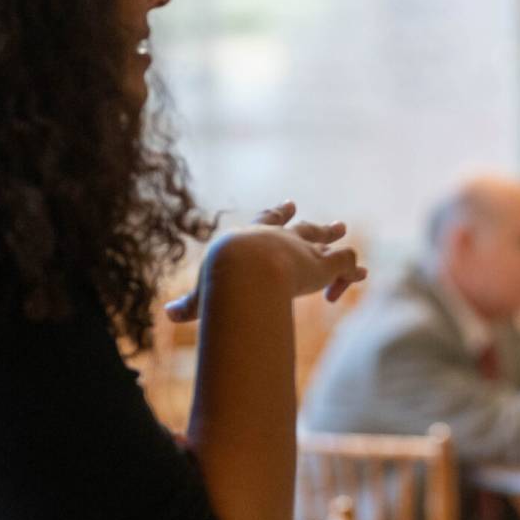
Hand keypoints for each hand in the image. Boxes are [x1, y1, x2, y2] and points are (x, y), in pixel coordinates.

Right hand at [165, 201, 365, 320]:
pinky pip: (345, 262)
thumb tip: (168, 314)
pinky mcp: (322, 263)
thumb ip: (190, 306)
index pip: (266, 222)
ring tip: (342, 229)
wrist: (242, 270)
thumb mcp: (202, 296)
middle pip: (301, 227)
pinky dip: (350, 273)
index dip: (277, 215)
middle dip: (312, 225)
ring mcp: (303, 248)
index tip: (289, 204)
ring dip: (333, 236)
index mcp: (252, 239)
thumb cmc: (219, 281)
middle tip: (329, 220)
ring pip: (324, 238)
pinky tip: (351, 283)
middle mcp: (279, 239)